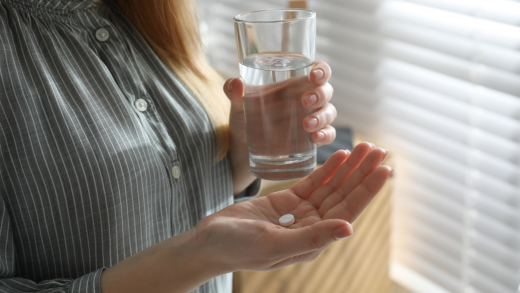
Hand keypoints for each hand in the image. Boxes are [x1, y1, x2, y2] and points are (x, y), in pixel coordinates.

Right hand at [195, 142, 391, 271]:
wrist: (208, 243)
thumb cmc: (237, 248)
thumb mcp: (273, 244)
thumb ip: (311, 237)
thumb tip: (348, 229)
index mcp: (313, 241)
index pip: (347, 212)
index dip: (366, 190)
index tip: (385, 169)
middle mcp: (312, 227)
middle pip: (343, 196)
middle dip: (362, 173)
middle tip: (379, 149)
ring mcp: (300, 214)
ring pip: (330, 187)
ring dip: (348, 168)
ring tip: (365, 147)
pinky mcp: (286, 202)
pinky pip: (312, 183)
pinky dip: (327, 169)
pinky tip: (341, 155)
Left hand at [224, 61, 335, 149]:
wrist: (243, 146)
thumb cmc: (245, 116)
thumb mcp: (238, 103)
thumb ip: (233, 91)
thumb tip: (235, 83)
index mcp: (294, 85)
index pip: (317, 72)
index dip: (322, 70)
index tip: (315, 74)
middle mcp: (307, 100)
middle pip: (326, 91)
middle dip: (321, 94)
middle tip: (305, 101)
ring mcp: (311, 119)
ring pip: (329, 113)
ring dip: (322, 117)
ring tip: (306, 125)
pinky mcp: (311, 140)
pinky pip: (328, 135)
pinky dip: (326, 135)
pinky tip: (316, 138)